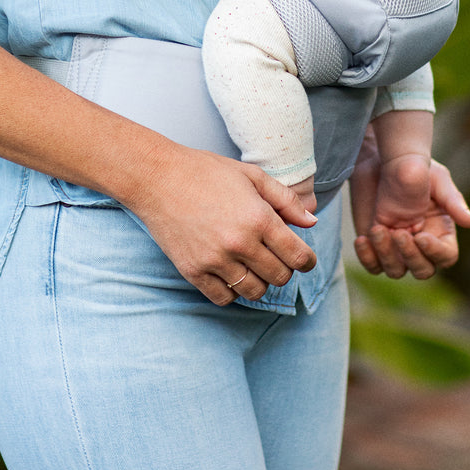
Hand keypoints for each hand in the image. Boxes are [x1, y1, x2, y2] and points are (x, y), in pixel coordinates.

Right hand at [129, 150, 318, 305]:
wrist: (158, 178)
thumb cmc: (206, 172)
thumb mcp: (252, 176)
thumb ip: (286, 200)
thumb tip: (312, 222)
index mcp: (259, 218)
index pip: (298, 257)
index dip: (308, 261)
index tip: (305, 260)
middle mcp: (239, 243)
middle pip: (280, 277)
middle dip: (284, 269)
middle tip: (276, 257)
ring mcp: (215, 260)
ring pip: (254, 291)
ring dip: (260, 281)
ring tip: (253, 264)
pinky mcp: (193, 271)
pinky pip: (224, 298)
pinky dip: (232, 291)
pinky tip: (231, 273)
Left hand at [350, 126, 469, 279]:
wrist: (381, 159)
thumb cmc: (415, 167)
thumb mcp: (438, 180)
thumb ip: (453, 202)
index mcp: (441, 232)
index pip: (446, 257)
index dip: (435, 252)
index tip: (421, 236)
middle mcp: (421, 245)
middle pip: (422, 270)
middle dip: (411, 256)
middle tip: (399, 233)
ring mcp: (397, 248)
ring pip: (396, 271)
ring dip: (387, 255)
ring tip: (377, 230)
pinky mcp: (375, 246)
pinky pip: (373, 266)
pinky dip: (367, 257)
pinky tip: (363, 239)